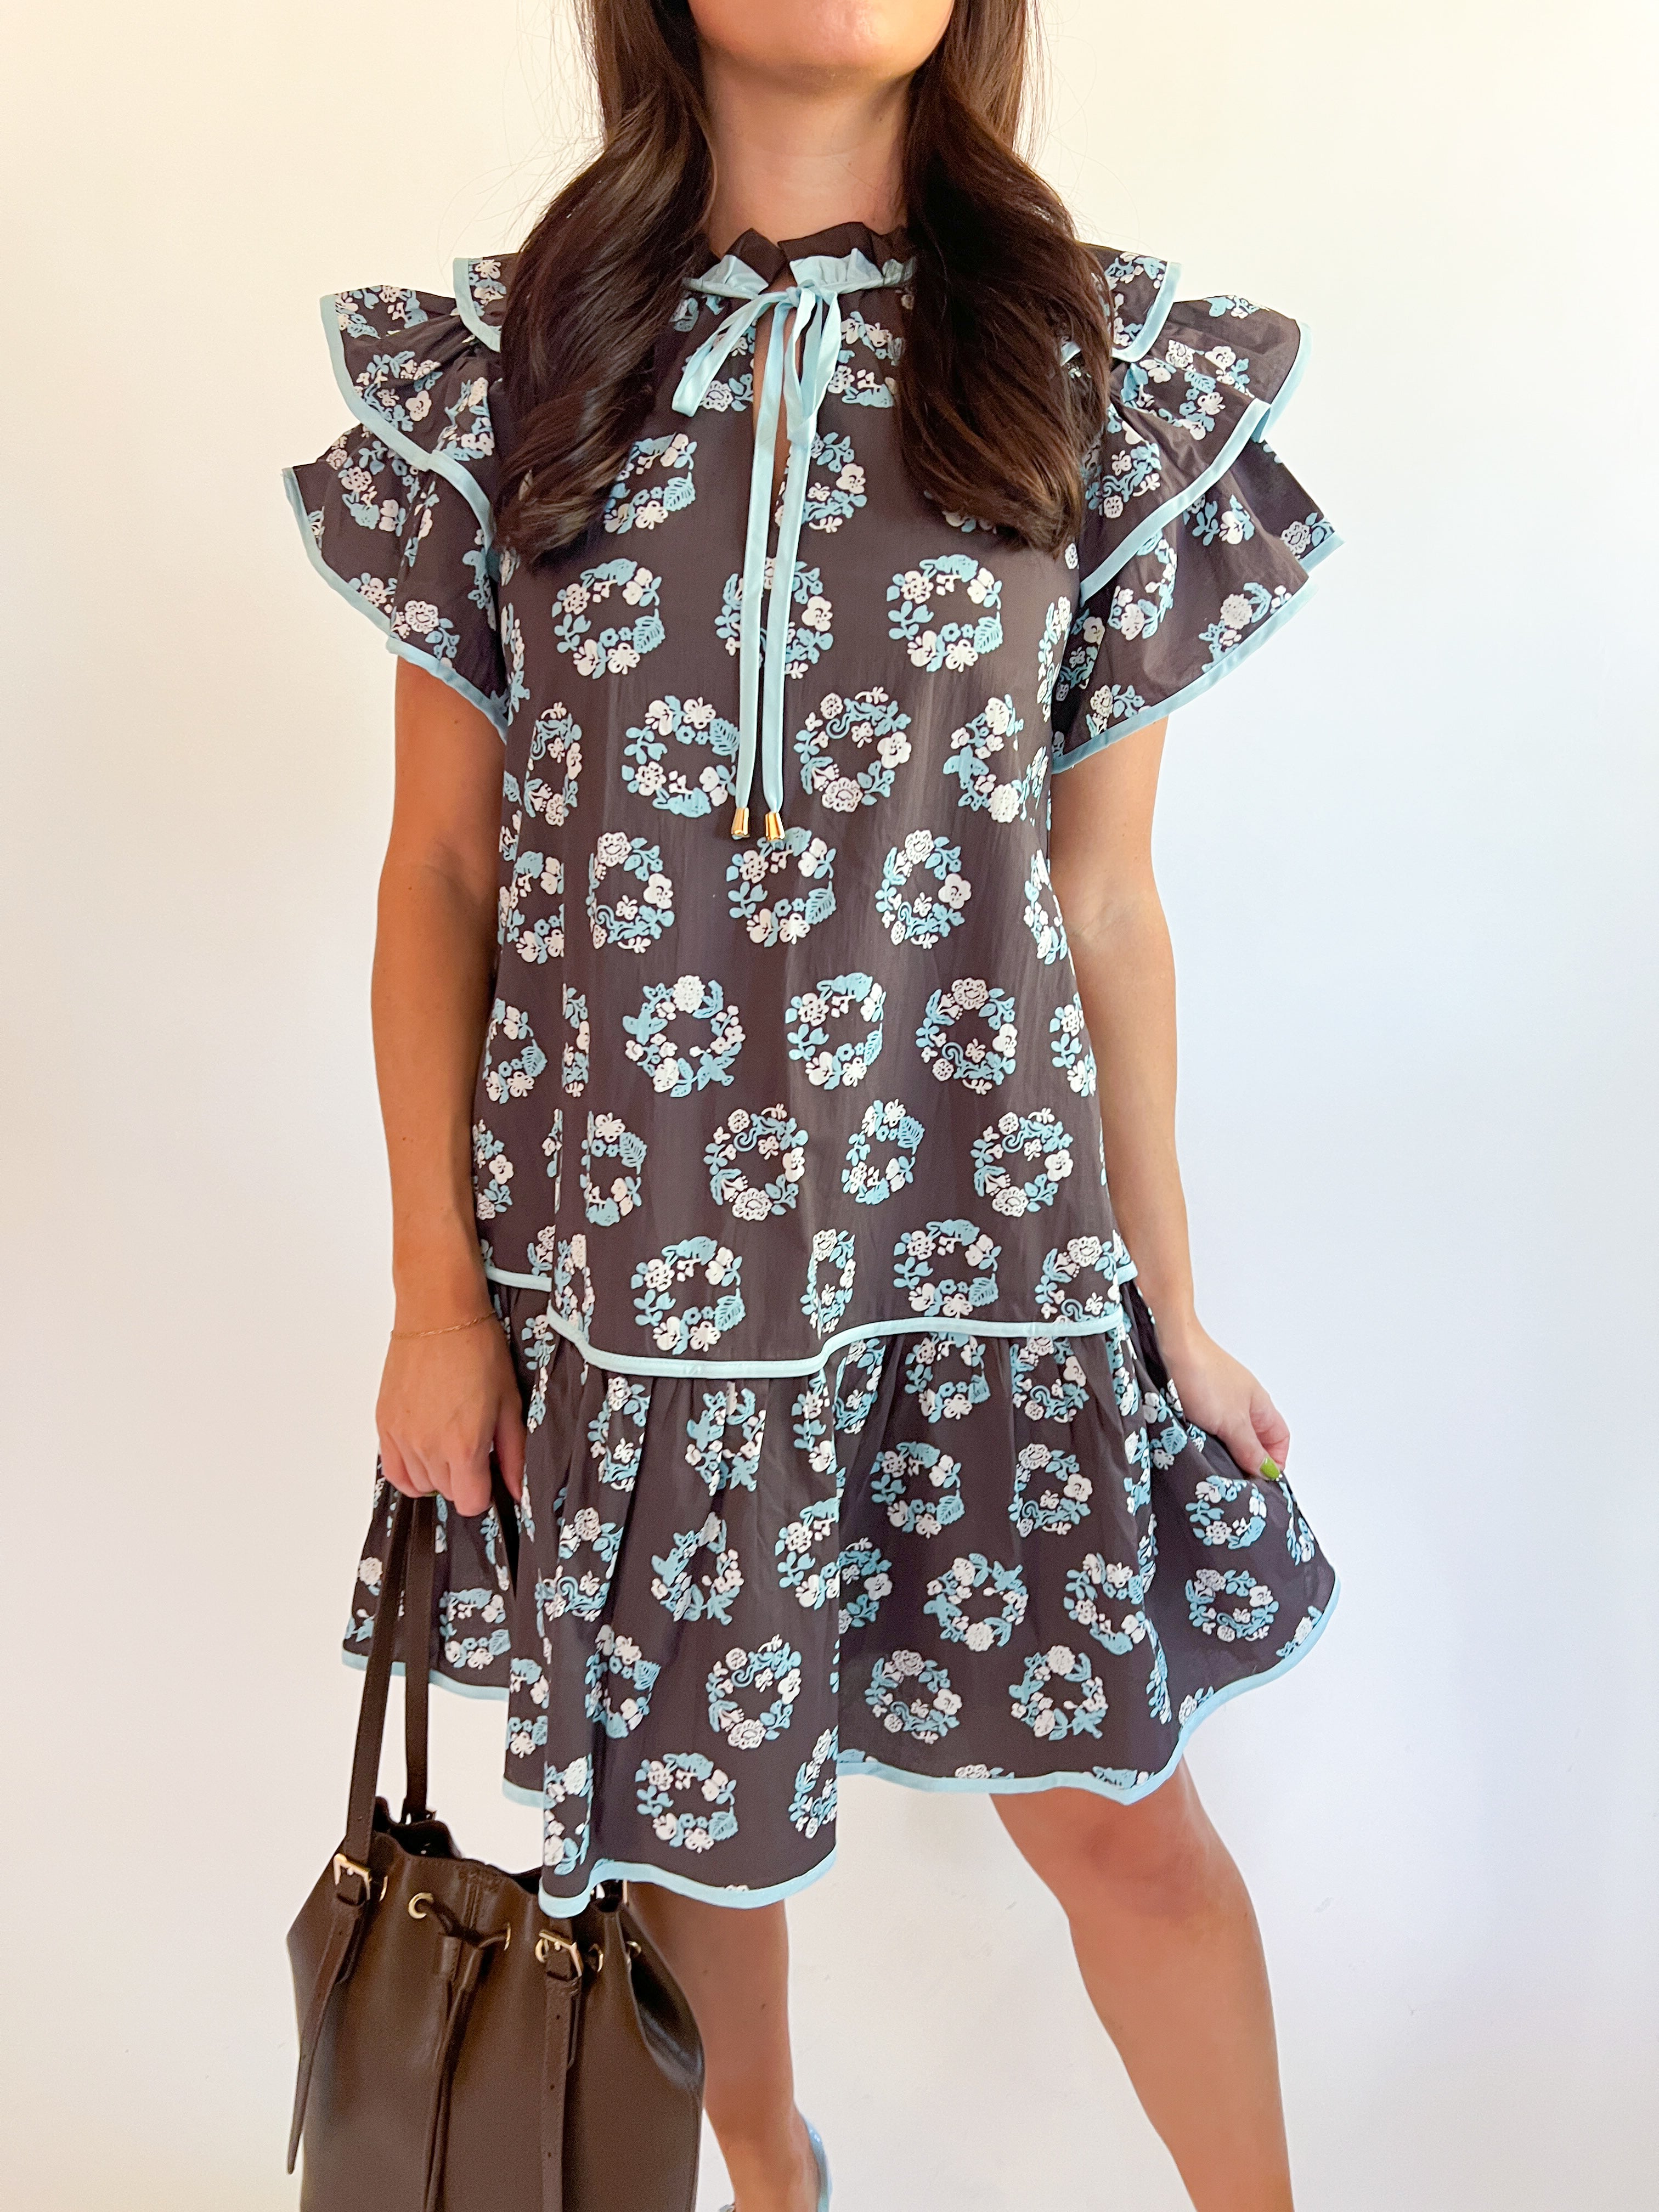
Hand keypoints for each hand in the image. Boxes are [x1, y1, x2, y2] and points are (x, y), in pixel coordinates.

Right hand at [376, 1313, 526, 1515]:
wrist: (437, 1316)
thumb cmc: (477, 1350)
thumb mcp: (509, 1403)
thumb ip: (514, 1454)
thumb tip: (518, 1490)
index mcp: (464, 1447)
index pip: (470, 1503)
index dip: (484, 1492)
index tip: (489, 1472)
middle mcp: (429, 1449)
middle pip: (446, 1493)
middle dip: (463, 1478)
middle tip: (473, 1446)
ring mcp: (402, 1439)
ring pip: (420, 1484)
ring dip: (436, 1472)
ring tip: (448, 1440)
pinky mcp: (384, 1425)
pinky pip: (393, 1470)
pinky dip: (409, 1469)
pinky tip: (424, 1452)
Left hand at [1155, 1316, 1289, 1479]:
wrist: (1168, 1344)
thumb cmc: (1203, 1373)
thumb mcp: (1232, 1422)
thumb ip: (1249, 1449)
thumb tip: (1266, 1472)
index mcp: (1260, 1406)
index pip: (1280, 1439)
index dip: (1275, 1461)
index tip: (1260, 1482)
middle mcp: (1243, 1403)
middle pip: (1254, 1440)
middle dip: (1244, 1461)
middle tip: (1232, 1480)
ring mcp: (1219, 1401)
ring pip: (1228, 1436)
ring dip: (1220, 1450)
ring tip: (1209, 1464)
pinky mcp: (1195, 1400)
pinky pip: (1206, 1427)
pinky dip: (1202, 1438)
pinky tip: (1192, 1445)